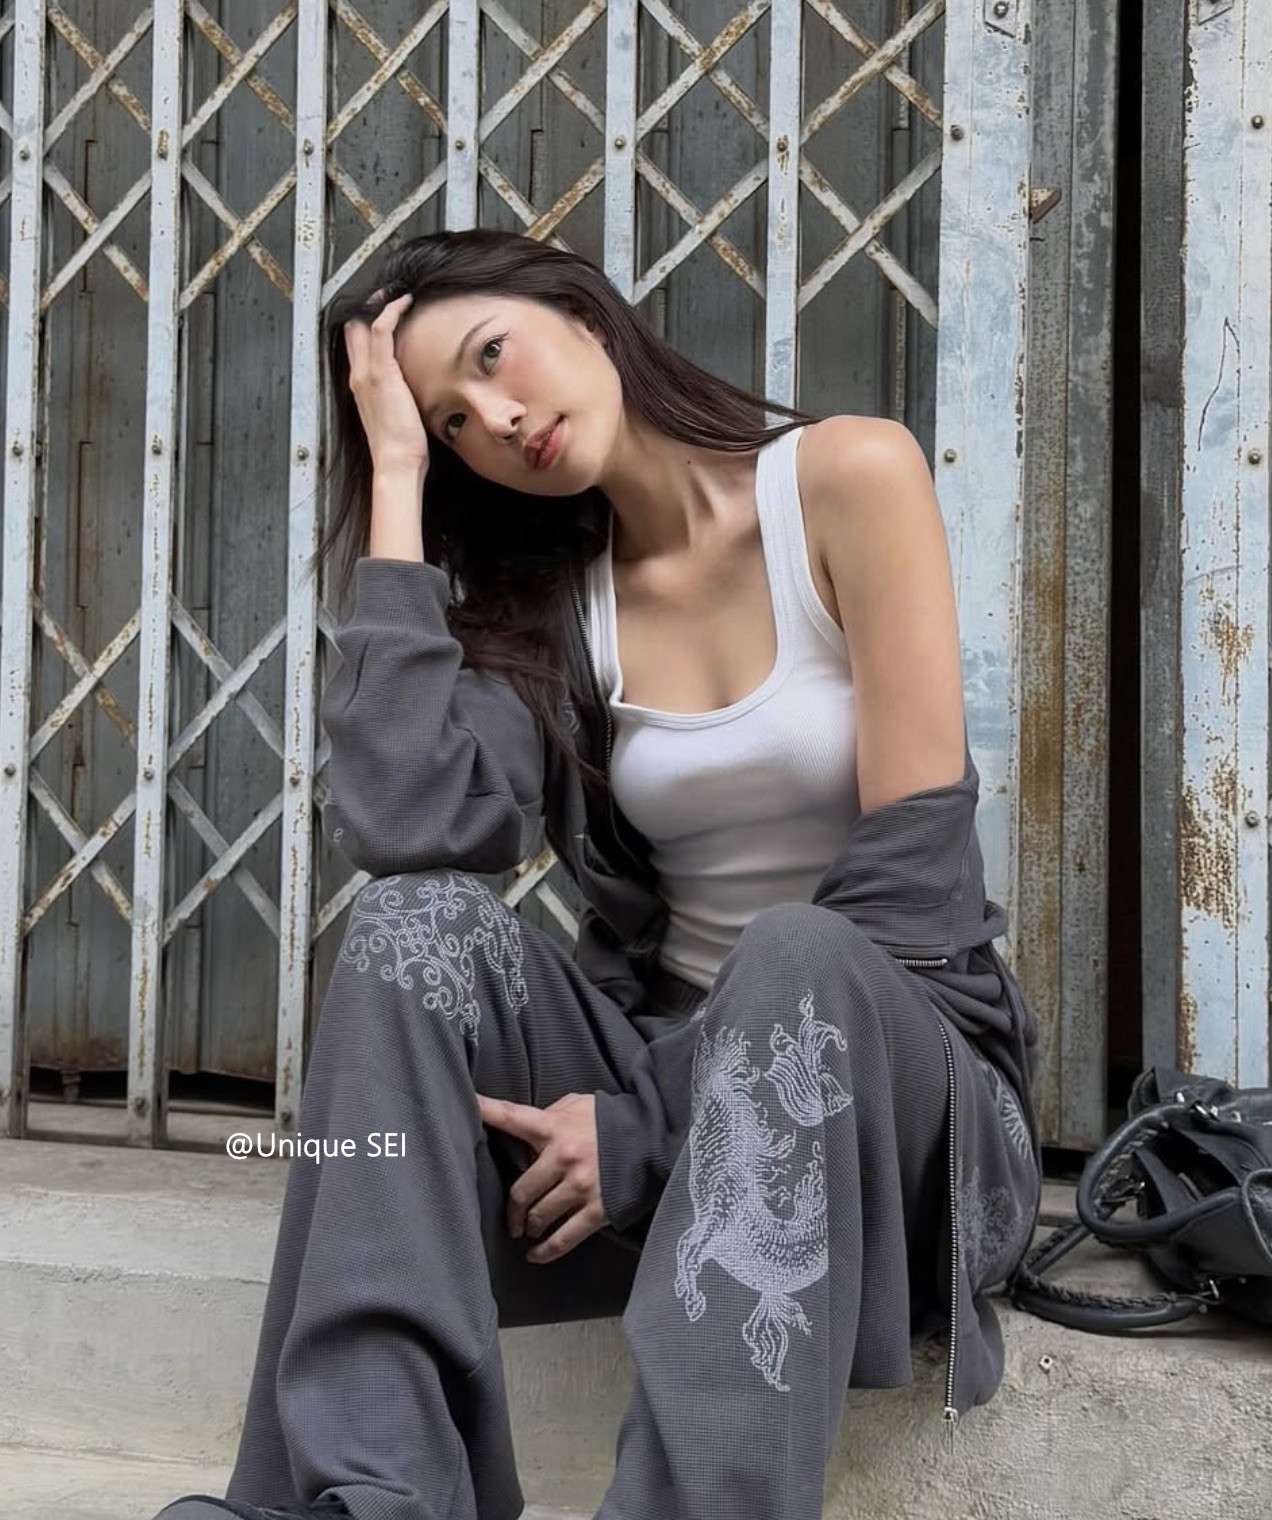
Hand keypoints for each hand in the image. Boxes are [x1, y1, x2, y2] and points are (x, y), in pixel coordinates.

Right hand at [343, 291, 429, 474]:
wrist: (395, 463)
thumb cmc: (399, 447)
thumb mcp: (395, 417)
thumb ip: (397, 399)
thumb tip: (410, 392)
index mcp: (361, 388)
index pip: (355, 345)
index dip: (365, 325)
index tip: (384, 312)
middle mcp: (358, 377)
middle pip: (352, 330)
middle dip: (368, 309)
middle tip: (388, 295)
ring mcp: (367, 373)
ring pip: (364, 324)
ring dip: (380, 304)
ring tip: (397, 292)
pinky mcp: (382, 372)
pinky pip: (381, 329)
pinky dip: (392, 311)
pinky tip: (404, 302)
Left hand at [476, 1093, 604, 1262]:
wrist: (653, 1137)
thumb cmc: (610, 1119)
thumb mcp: (577, 1106)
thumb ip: (548, 1117)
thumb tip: (526, 1137)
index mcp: (554, 1127)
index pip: (512, 1117)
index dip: (486, 1110)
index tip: (466, 1104)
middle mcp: (563, 1158)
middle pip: (521, 1191)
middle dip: (512, 1209)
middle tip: (511, 1217)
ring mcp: (580, 1187)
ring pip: (538, 1217)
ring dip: (528, 1226)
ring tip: (527, 1229)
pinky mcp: (597, 1210)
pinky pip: (563, 1238)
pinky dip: (545, 1251)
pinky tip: (534, 1254)